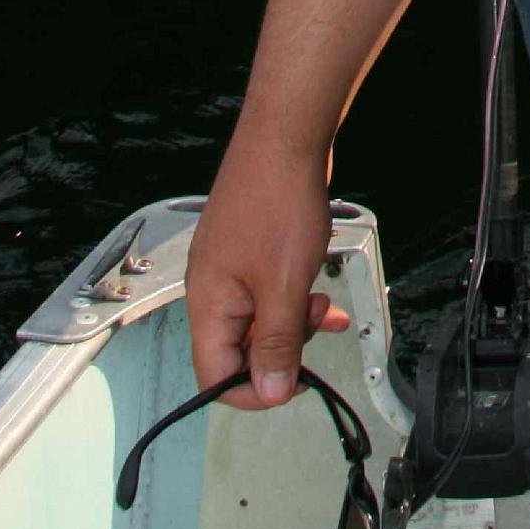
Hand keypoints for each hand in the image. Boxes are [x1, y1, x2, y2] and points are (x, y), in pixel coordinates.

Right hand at [185, 122, 352, 408]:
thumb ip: (277, 343)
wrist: (286, 137)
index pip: (216, 376)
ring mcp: (230, 268)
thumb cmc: (278, 199)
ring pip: (260, 320)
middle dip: (283, 348)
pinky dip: (296, 298)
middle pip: (239, 351)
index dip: (255, 390)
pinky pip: (270, 292)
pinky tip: (319, 289)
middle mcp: (211, 288)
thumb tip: (270, 391)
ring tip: (322, 302)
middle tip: (315, 325)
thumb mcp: (285, 285)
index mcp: (207, 304)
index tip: (292, 383)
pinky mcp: (249, 250)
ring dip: (295, 321)